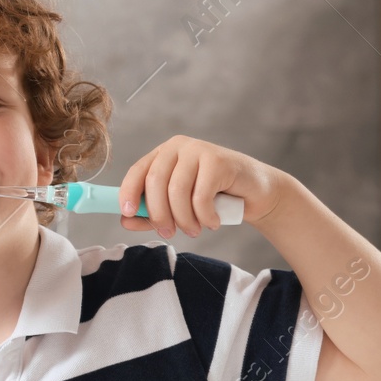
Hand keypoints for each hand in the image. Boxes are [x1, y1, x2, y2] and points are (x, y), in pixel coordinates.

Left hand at [117, 135, 286, 236]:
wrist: (256, 194)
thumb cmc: (215, 200)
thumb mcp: (179, 209)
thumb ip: (152, 214)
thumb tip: (125, 220)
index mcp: (163, 155)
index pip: (137, 171)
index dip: (128, 193)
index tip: (127, 214)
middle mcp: (178, 147)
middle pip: (155, 182)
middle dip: (159, 214)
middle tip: (170, 233)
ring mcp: (199, 150)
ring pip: (177, 191)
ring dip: (184, 219)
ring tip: (195, 230)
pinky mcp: (218, 160)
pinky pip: (200, 196)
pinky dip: (205, 217)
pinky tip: (214, 222)